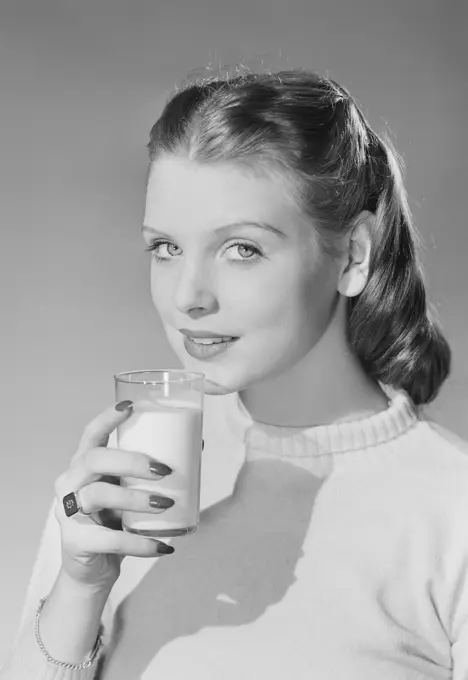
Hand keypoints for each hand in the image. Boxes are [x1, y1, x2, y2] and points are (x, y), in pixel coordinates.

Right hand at [53, 401, 173, 593]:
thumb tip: (197, 446)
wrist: (93, 570)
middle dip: (132, 461)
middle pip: (95, 459)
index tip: (130, 407)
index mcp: (84, 465)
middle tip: (164, 471)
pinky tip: (162, 546)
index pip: (91, 434)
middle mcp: (70, 483)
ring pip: (99, 495)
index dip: (107, 418)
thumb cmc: (115, 522)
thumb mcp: (129, 493)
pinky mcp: (75, 542)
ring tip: (167, 503)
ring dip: (137, 499)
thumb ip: (149, 474)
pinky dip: (140, 543)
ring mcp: (67, 513)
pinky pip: (110, 539)